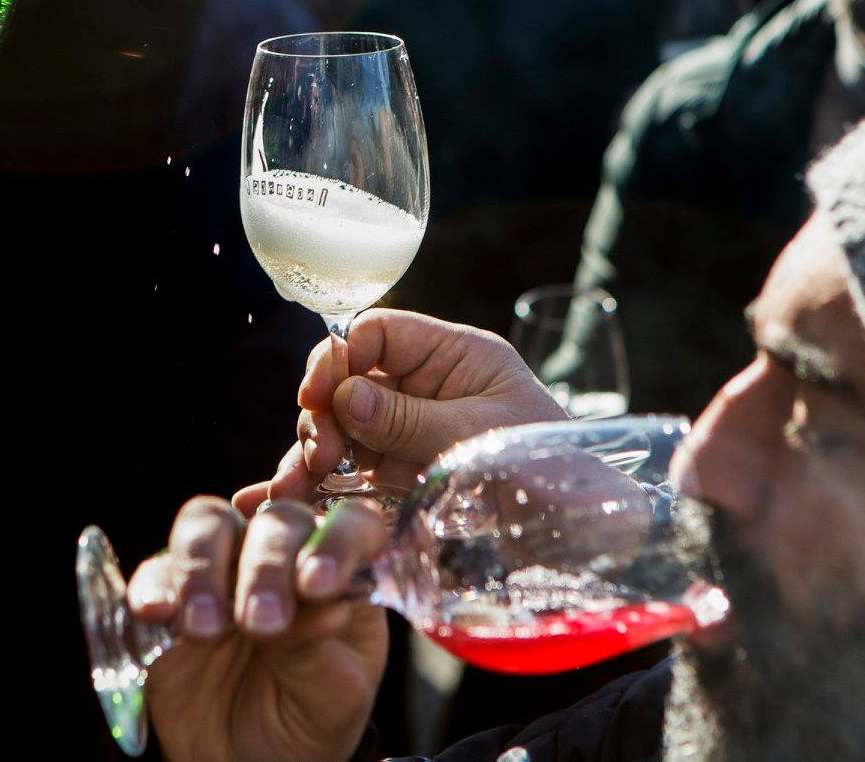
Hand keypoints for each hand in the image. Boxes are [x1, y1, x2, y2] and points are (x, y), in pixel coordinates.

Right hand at [128, 498, 388, 761]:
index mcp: (340, 574)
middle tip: (261, 622)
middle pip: (275, 520)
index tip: (319, 585)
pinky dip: (154, 585)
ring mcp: (225, 568)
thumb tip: (326, 605)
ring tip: (205, 628)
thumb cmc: (306, 722)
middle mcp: (283, 556)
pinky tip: (157, 613)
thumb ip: (320, 648)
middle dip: (267, 564)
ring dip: (204, 567)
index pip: (351, 524)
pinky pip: (156, 570)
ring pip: (209, 523)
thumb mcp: (331, 698)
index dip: (338, 540)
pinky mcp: (172, 593)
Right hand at [234, 311, 566, 513]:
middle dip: (325, 412)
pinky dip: (320, 482)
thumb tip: (344, 396)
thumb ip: (409, 419)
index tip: (318, 396)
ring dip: (314, 450)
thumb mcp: (477, 439)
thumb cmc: (544, 470)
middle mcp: (424, 388)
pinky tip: (288, 498)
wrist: (576, 533)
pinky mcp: (399, 474)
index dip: (340, 356)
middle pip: (350, 380)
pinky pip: (349, 468)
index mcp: (453, 357)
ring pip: (341, 425)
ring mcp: (408, 431)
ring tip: (298, 486)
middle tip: (321, 455)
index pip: (380, 332)